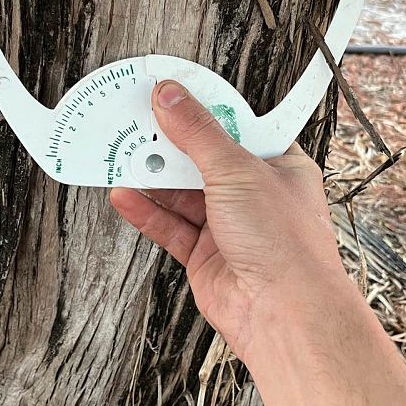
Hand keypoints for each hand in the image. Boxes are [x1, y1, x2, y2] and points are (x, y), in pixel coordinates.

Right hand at [110, 81, 355, 364]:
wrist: (284, 314)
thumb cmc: (285, 243)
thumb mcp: (237, 170)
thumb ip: (198, 133)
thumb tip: (171, 95)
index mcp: (277, 165)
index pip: (234, 125)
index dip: (201, 108)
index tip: (168, 91)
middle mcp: (254, 194)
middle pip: (201, 158)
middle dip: (168, 144)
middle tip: (133, 122)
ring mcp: (228, 226)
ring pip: (181, 193)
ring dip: (152, 177)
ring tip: (119, 156)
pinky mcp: (205, 255)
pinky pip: (170, 226)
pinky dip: (147, 211)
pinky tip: (125, 195)